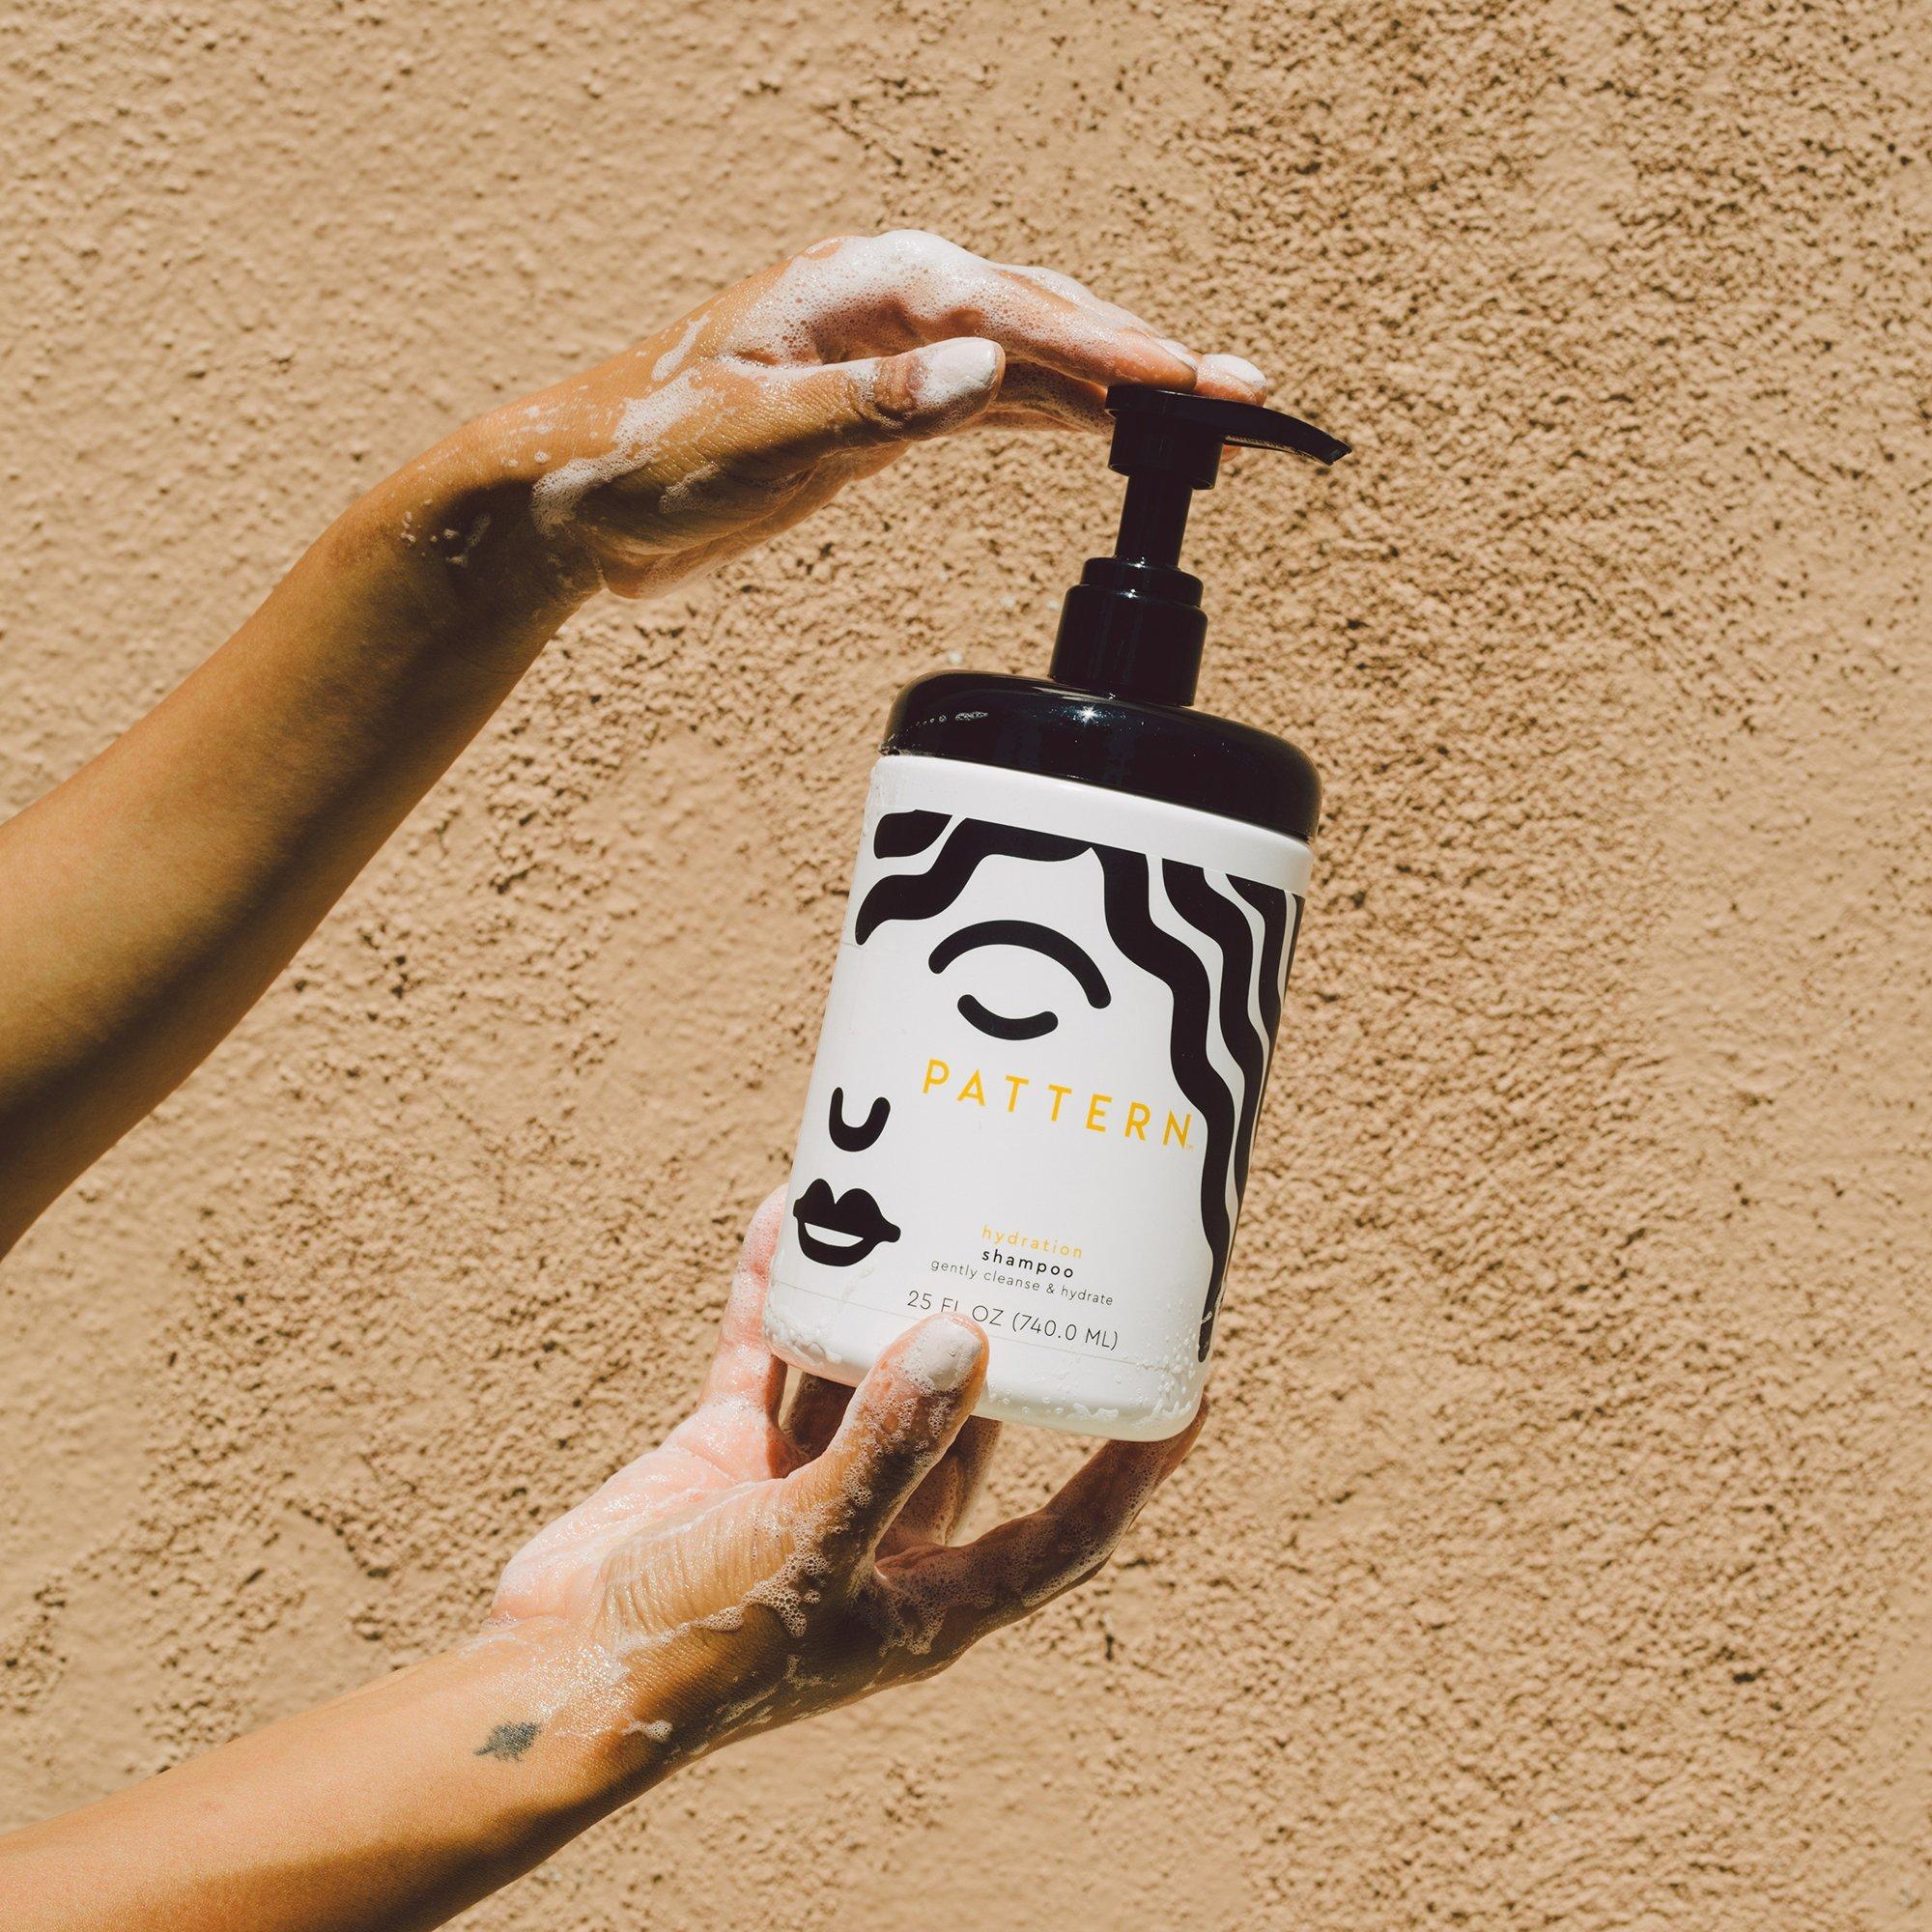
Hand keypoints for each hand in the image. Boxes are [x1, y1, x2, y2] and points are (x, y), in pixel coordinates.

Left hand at [467, 229, 1269, 597]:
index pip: (1008, 308)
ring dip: (1116, 390)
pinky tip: (1111, 434)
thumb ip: (873, 406)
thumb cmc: (647, 449)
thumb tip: (984, 370)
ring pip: (1033, 358)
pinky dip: (1061, 417)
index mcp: (860, 285)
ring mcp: (895, 356)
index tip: (1178, 379)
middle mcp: (890, 306)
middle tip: (1237, 392)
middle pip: (1044, 317)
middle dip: (1142, 357)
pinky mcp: (888, 410)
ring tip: (1206, 416)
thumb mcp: (758, 431)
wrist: (579, 497)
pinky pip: (998, 403)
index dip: (1100, 347)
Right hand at [489, 1190, 1202, 1763]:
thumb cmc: (696, 1658)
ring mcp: (800, 1489)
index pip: (1066, 1534)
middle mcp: (879, 1536)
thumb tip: (963, 1340)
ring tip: (917, 1207)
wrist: (549, 1677)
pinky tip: (787, 1215)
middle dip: (998, 1348)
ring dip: (884, 1299)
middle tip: (1036, 1253)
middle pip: (967, 1428)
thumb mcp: (809, 1558)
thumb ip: (889, 1452)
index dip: (1133, 1473)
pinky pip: (768, 1351)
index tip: (1190, 1393)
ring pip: (865, 1375)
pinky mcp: (729, 1449)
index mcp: (928, 1598)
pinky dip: (778, 1290)